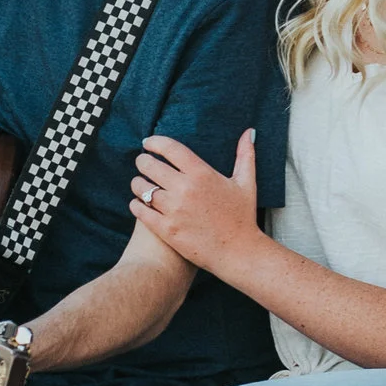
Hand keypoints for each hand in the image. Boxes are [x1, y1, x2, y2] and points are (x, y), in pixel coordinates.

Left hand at [129, 129, 261, 276]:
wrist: (239, 253)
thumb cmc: (243, 217)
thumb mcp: (246, 183)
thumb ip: (245, 155)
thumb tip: (249, 131)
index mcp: (202, 174)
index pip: (170, 148)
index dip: (154, 142)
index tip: (148, 143)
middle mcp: (185, 189)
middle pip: (149, 165)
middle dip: (142, 161)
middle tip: (142, 163)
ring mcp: (174, 210)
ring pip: (141, 188)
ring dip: (137, 183)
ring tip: (140, 184)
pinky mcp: (167, 230)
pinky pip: (140, 211)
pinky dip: (135, 205)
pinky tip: (138, 203)